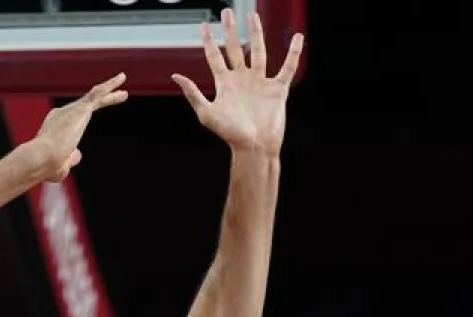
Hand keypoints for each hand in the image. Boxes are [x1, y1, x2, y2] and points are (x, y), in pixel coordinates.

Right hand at [26, 73, 129, 182]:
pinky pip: (98, 93)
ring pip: (95, 95)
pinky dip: (110, 85)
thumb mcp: (60, 165)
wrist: (42, 158)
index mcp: (55, 127)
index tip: (88, 118)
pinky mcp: (82, 109)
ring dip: (110, 89)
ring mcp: (72, 110)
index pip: (72, 120)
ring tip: (122, 78)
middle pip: (85, 104)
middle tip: (116, 95)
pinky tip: (121, 79)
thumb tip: (78, 154)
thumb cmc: (47, 166)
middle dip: (100, 99)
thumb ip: (70, 158)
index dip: (82, 119)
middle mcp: (62, 114)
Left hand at [172, 9, 303, 155]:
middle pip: (235, 49)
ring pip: (258, 52)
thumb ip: (192, 93)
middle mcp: (242, 80)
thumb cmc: (230, 134)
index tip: (204, 25)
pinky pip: (287, 68)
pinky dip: (293, 53)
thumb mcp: (206, 113)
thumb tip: (175, 75)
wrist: (254, 148)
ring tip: (253, 17)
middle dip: (230, 31)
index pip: (214, 57)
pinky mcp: (277, 89)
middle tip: (226, 12)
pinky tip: (297, 38)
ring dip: (256, 34)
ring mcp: (260, 83)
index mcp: (225, 85)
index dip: (208, 41)